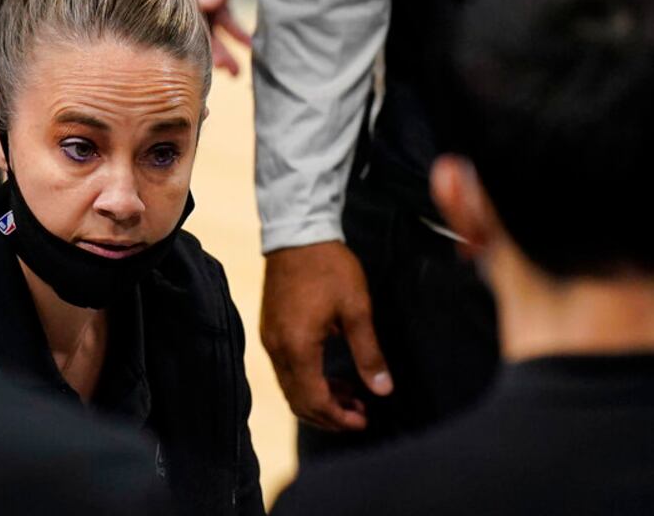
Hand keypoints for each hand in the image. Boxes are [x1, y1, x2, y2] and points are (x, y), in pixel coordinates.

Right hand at [176, 0, 264, 75]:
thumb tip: (206, 7)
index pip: (170, 1)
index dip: (177, 31)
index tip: (191, 58)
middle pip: (187, 15)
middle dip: (205, 46)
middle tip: (223, 71)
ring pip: (205, 19)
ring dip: (221, 44)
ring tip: (236, 73)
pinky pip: (221, 12)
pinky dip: (234, 28)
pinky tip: (249, 44)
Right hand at [261, 241, 391, 430]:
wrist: (297, 234)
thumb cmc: (329, 268)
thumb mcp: (356, 309)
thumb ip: (368, 353)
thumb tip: (383, 390)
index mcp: (298, 347)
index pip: (314, 400)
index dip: (339, 418)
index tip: (364, 420)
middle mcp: (278, 349)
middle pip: (298, 401)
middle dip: (329, 415)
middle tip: (360, 414)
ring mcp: (270, 339)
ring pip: (290, 387)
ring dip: (318, 399)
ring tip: (351, 396)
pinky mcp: (270, 329)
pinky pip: (286, 369)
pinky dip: (307, 380)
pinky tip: (329, 374)